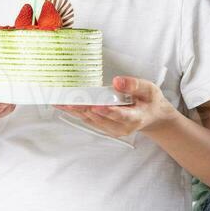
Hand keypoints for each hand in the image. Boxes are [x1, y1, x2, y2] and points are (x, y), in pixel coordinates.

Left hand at [58, 76, 177, 136]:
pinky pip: (87, 119)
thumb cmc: (149, 101)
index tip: (95, 106)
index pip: (120, 116)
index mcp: (134, 118)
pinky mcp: (103, 127)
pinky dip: (74, 112)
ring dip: (74, 110)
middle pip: (99, 118)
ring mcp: (111, 129)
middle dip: (82, 108)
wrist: (151, 116)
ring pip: (89, 119)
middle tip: (67, 99)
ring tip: (59, 100)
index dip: (107, 111)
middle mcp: (121, 127)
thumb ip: (134, 85)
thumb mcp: (149, 90)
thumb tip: (117, 81)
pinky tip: (62, 104)